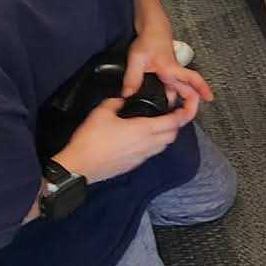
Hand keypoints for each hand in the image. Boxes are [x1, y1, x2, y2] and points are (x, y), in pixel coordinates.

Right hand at [60, 91, 198, 184]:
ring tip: (157, 124)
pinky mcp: (134, 165)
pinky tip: (142, 138)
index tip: (185, 106)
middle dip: (176, 124)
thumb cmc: (91, 139)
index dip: (183, 114)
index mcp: (144, 129)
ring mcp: (141, 157)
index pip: (173, 122)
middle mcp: (147, 145)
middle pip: (172, 135)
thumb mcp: (102, 112)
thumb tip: (123, 99)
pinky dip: (154, 144)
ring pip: (163, 146)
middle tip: (170, 113)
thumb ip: (116, 102)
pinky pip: (151, 153)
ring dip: (165, 135)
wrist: (80, 167)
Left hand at [122, 24, 212, 109]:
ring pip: (178, 89)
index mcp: (171, 70)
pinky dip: (168, 94)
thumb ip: (132, 78)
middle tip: (184, 118)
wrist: (152, 26)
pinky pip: (170, 85)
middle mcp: (174, 72)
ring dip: (177, 100)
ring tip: (170, 115)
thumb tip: (127, 95)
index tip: (210, 98)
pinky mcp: (165, 70)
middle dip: (189, 103)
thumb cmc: (148, 39)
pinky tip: (158, 101)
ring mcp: (171, 71)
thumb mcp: (137, 59)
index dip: (203, 89)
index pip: (193, 80)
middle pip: (187, 89)